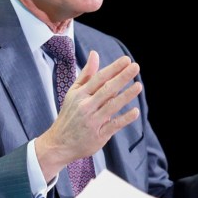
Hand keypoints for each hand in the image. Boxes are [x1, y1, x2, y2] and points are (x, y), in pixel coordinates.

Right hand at [36, 52, 141, 180]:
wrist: (58, 144)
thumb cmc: (69, 115)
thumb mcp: (73, 93)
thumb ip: (86, 74)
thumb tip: (95, 54)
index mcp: (80, 95)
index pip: (99, 78)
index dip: (113, 69)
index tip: (126, 60)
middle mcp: (86, 106)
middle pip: (106, 90)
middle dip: (121, 77)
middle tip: (135, 67)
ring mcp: (92, 121)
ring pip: (111, 106)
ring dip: (126, 96)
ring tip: (138, 86)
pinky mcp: (99, 135)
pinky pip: (113, 125)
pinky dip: (124, 119)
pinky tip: (135, 111)